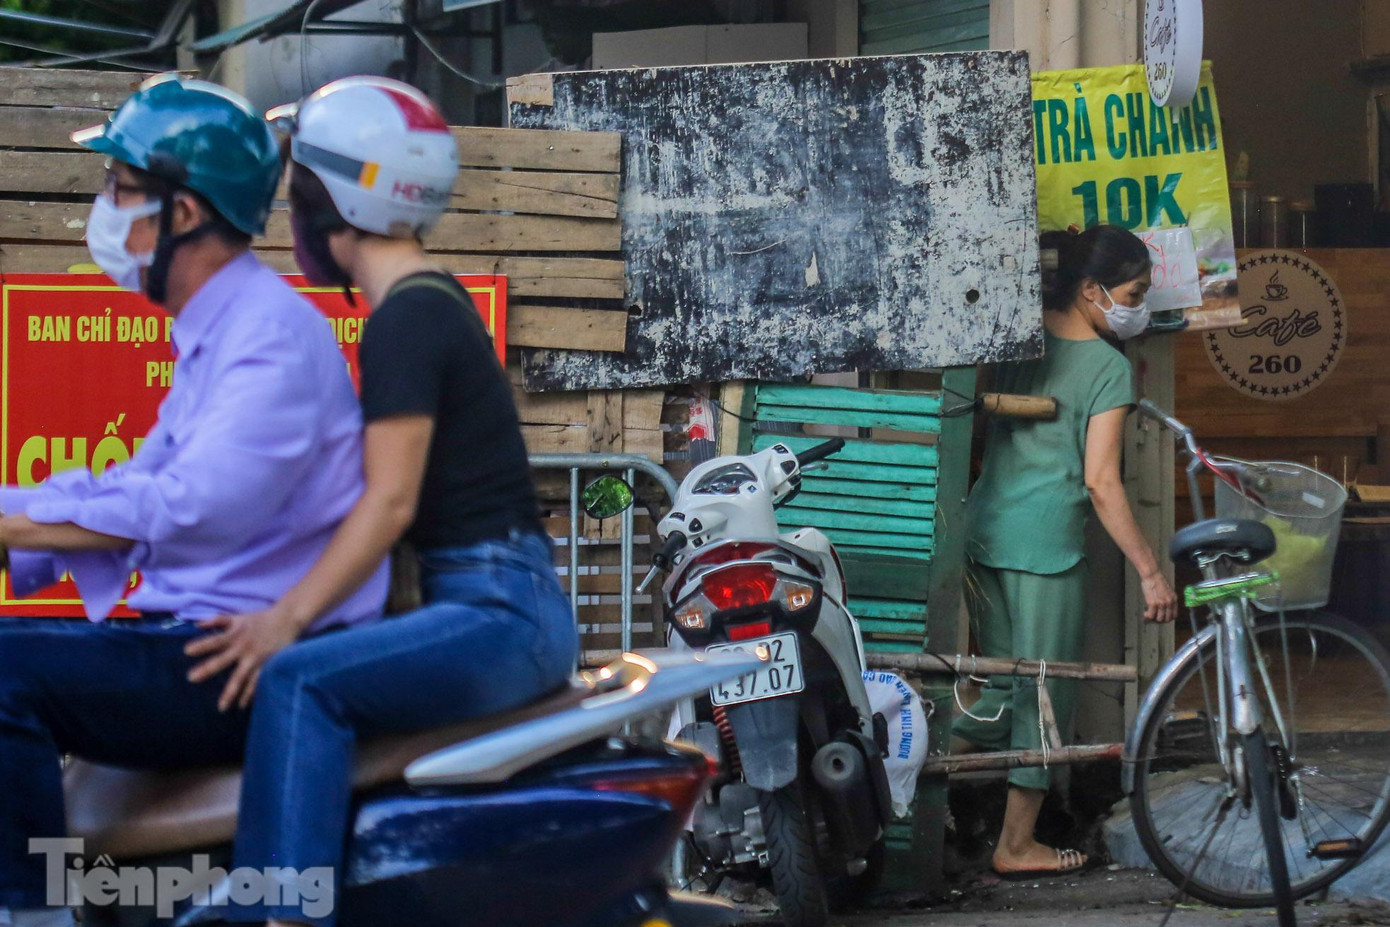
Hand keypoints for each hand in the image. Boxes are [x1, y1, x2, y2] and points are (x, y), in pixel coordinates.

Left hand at [185, 609, 299, 710]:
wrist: (287, 619)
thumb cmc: (260, 619)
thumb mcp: (239, 617)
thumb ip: (218, 620)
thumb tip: (197, 624)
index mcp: (235, 635)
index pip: (215, 640)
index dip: (202, 645)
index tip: (187, 651)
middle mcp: (243, 648)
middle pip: (222, 660)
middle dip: (207, 669)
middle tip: (191, 678)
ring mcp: (255, 659)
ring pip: (240, 678)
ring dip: (230, 693)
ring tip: (221, 708)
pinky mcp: (267, 666)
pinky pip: (256, 683)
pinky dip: (249, 694)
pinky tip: (241, 706)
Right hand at [1141, 570, 1178, 623]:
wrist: (1152, 575)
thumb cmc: (1158, 580)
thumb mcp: (1168, 590)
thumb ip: (1168, 599)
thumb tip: (1164, 607)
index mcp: (1174, 599)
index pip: (1174, 615)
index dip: (1168, 618)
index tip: (1163, 618)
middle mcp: (1169, 603)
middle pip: (1167, 619)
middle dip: (1160, 620)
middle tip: (1155, 618)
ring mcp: (1161, 604)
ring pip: (1159, 618)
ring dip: (1154, 619)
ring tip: (1149, 615)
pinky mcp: (1153, 603)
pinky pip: (1151, 615)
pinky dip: (1148, 616)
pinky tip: (1145, 613)